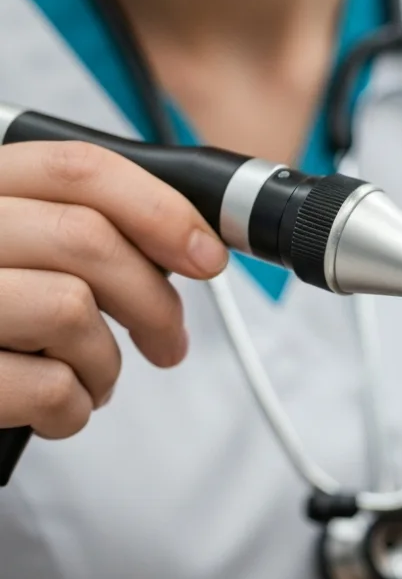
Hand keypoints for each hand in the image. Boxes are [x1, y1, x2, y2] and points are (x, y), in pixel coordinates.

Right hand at [0, 141, 227, 438]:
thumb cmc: (4, 317)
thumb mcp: (27, 255)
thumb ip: (86, 234)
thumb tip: (195, 247)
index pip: (77, 169)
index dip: (160, 209)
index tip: (205, 255)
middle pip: (87, 238)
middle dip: (153, 301)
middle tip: (167, 340)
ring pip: (71, 309)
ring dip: (105, 363)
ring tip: (88, 378)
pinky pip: (50, 387)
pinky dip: (74, 409)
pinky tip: (54, 409)